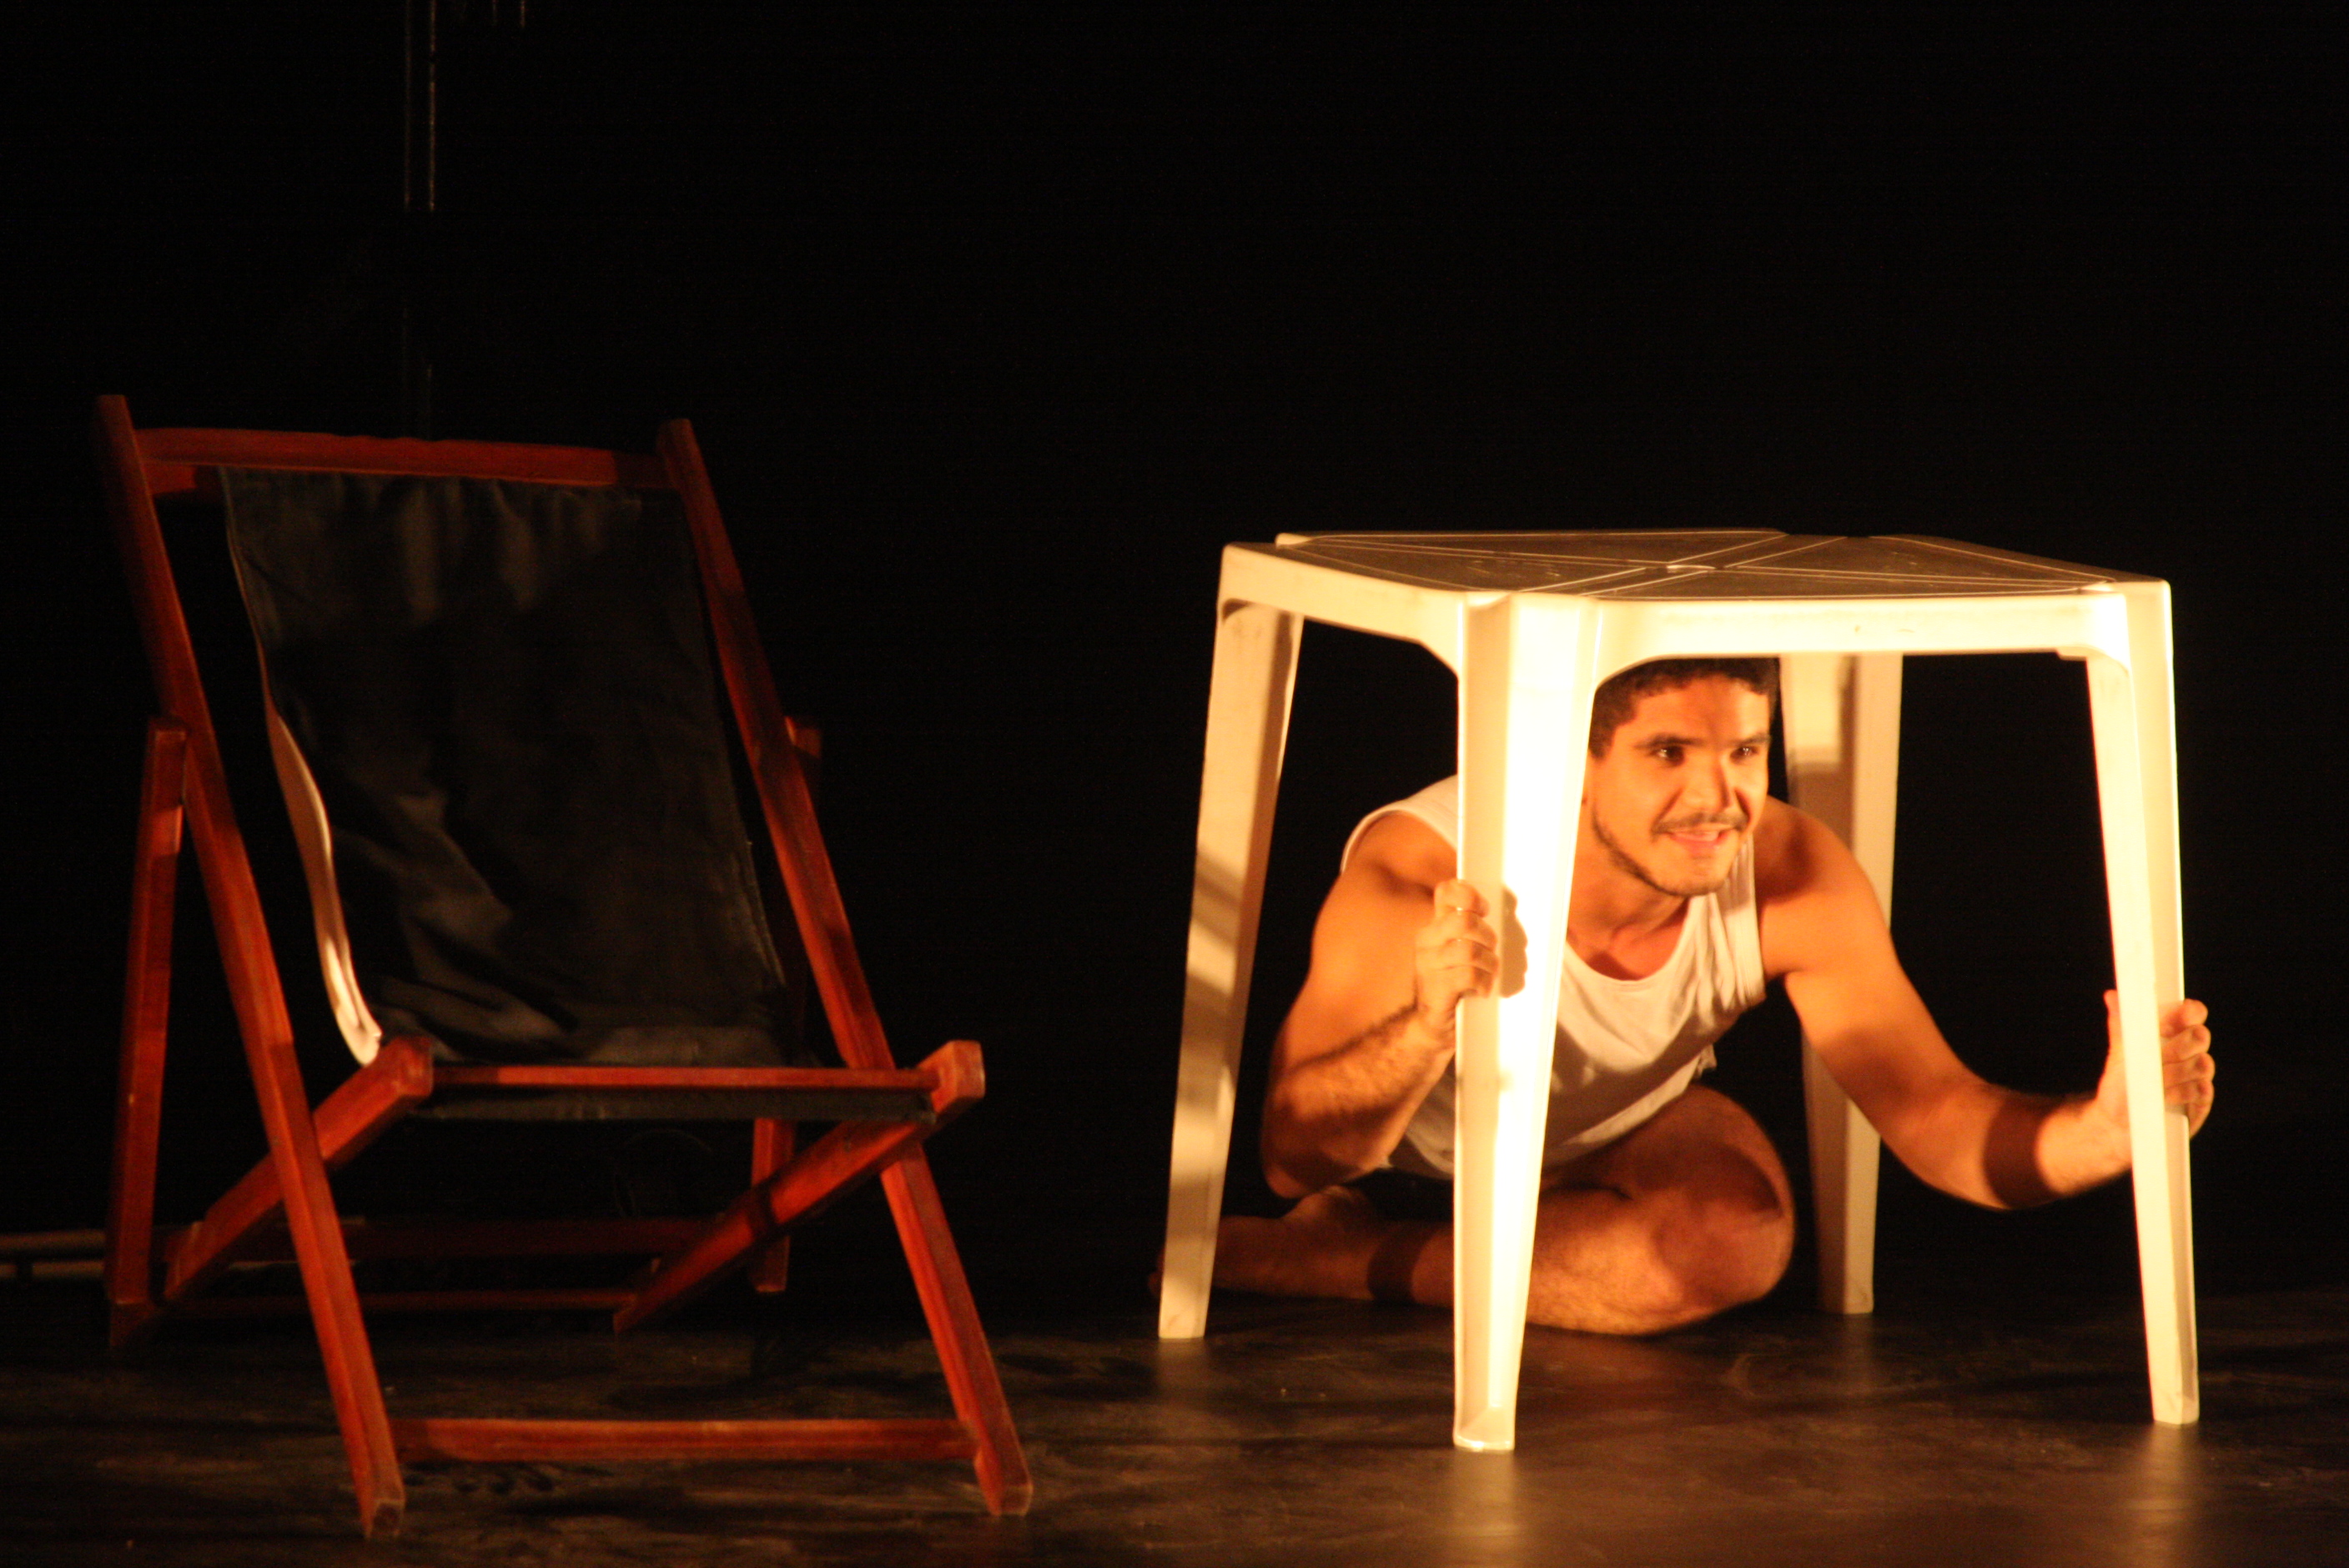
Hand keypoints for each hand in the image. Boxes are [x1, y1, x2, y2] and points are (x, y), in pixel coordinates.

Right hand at [1411, 880, 1497, 1039]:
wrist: (1431, 1023)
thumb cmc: (1451, 984)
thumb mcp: (1456, 951)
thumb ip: (1469, 930)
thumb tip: (1500, 915)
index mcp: (1434, 927)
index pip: (1446, 892)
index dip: (1470, 895)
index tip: (1484, 910)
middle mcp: (1427, 940)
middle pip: (1464, 921)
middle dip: (1487, 936)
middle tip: (1490, 951)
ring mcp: (1429, 964)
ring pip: (1469, 950)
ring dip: (1488, 963)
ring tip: (1489, 974)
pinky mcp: (1437, 987)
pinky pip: (1469, 975)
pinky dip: (1483, 982)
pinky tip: (1482, 989)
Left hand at [2091, 991, 2214, 1144]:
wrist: (2118, 1116)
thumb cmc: (2123, 1078)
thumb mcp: (2120, 1050)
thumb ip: (2121, 1023)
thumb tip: (2112, 996)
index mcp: (2173, 1032)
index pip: (2193, 1013)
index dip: (2189, 1012)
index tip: (2178, 1016)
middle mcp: (2190, 1051)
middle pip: (2201, 1036)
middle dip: (2180, 1044)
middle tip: (2160, 1055)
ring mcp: (2198, 1075)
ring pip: (2203, 1064)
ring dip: (2176, 1072)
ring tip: (2154, 1081)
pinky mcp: (2201, 1101)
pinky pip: (2202, 1090)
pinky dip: (2180, 1092)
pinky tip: (2165, 1096)